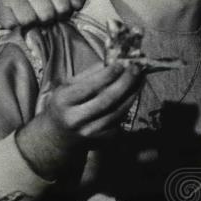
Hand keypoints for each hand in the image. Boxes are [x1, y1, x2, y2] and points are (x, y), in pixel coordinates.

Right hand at [0, 0, 84, 28]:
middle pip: (46, 14)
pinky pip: (10, 23)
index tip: (59, 16)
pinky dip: (15, 28)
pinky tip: (18, 27)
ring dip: (32, 26)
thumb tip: (77, 4)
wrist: (13, 1)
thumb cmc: (44, 2)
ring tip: (32, 25)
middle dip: (48, 22)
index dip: (63, 15)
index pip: (63, 5)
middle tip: (44, 22)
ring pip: (28, 20)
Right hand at [16, 61, 142, 178]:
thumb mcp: (68, 86)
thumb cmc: (66, 104)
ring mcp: (90, 132)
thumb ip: (88, 74)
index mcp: (63, 102)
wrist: (60, 135)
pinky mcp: (103, 139)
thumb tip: (112, 61)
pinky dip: (129, 104)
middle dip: (124, 83)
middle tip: (136, 69)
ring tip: (140, 79)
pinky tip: (134, 92)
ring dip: (132, 93)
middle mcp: (75, 119)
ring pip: (117, 111)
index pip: (89, 87)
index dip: (108, 76)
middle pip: (106, 100)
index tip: (121, 64)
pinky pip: (120, 120)